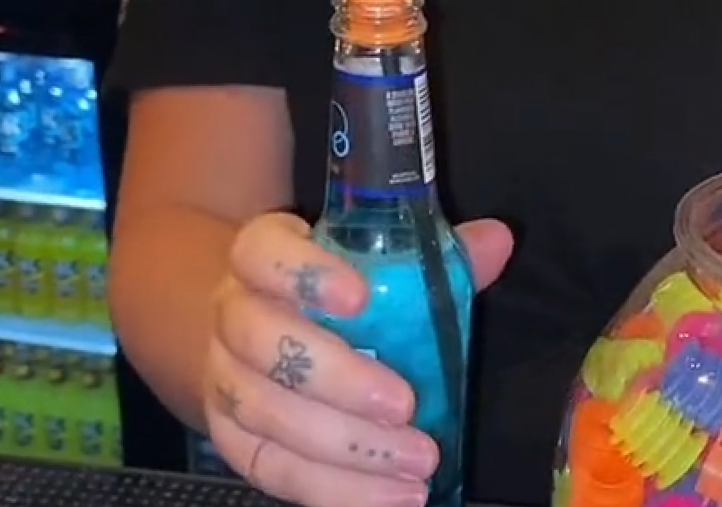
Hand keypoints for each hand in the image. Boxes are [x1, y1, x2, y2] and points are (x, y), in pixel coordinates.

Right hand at [204, 213, 513, 506]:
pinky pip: (269, 467)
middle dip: (335, 377)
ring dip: (343, 445)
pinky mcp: (231, 436)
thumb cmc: (337, 296)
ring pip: (261, 409)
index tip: (361, 297)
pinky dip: (330, 489)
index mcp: (261, 256)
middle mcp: (232, 312)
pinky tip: (389, 497)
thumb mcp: (380, 268)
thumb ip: (434, 259)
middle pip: (259, 339)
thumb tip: (497, 241)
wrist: (265, 334)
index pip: (262, 253)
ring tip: (417, 464)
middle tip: (405, 405)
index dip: (303, 273)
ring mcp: (223, 376)